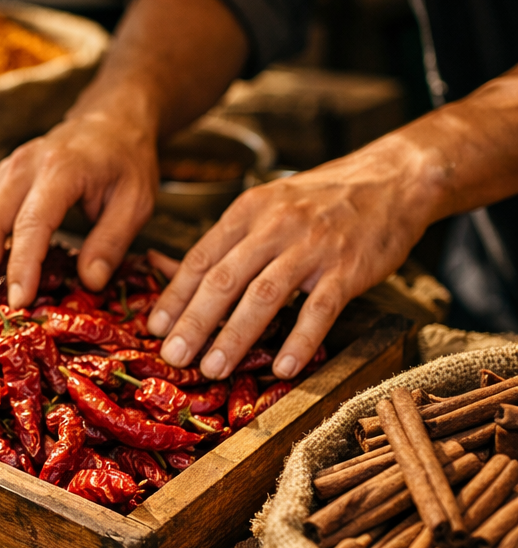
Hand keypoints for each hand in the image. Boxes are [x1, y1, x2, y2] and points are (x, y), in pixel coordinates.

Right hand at [0, 111, 157, 316]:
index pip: (33, 222)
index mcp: (61, 169)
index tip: (18, 302)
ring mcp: (5, 173)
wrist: (109, 121)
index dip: (22, 265)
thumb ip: (112, 242)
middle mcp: (23, 167)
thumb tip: (90, 282)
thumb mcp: (136, 201)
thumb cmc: (125, 162)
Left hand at [146, 135, 441, 378]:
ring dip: (235, 336)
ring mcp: (313, 247)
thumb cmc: (319, 203)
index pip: (201, 258)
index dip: (175, 295)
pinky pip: (319, 309)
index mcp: (248, 211)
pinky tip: (283, 367)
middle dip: (195, 321)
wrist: (393, 180)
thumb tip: (165, 271)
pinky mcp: (349, 268)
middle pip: (225, 278)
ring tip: (214, 368)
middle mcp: (276, 226)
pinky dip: (299, 340)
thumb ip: (224, 243)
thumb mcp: (267, 208)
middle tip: (174, 357)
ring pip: (264, 295)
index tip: (154, 327)